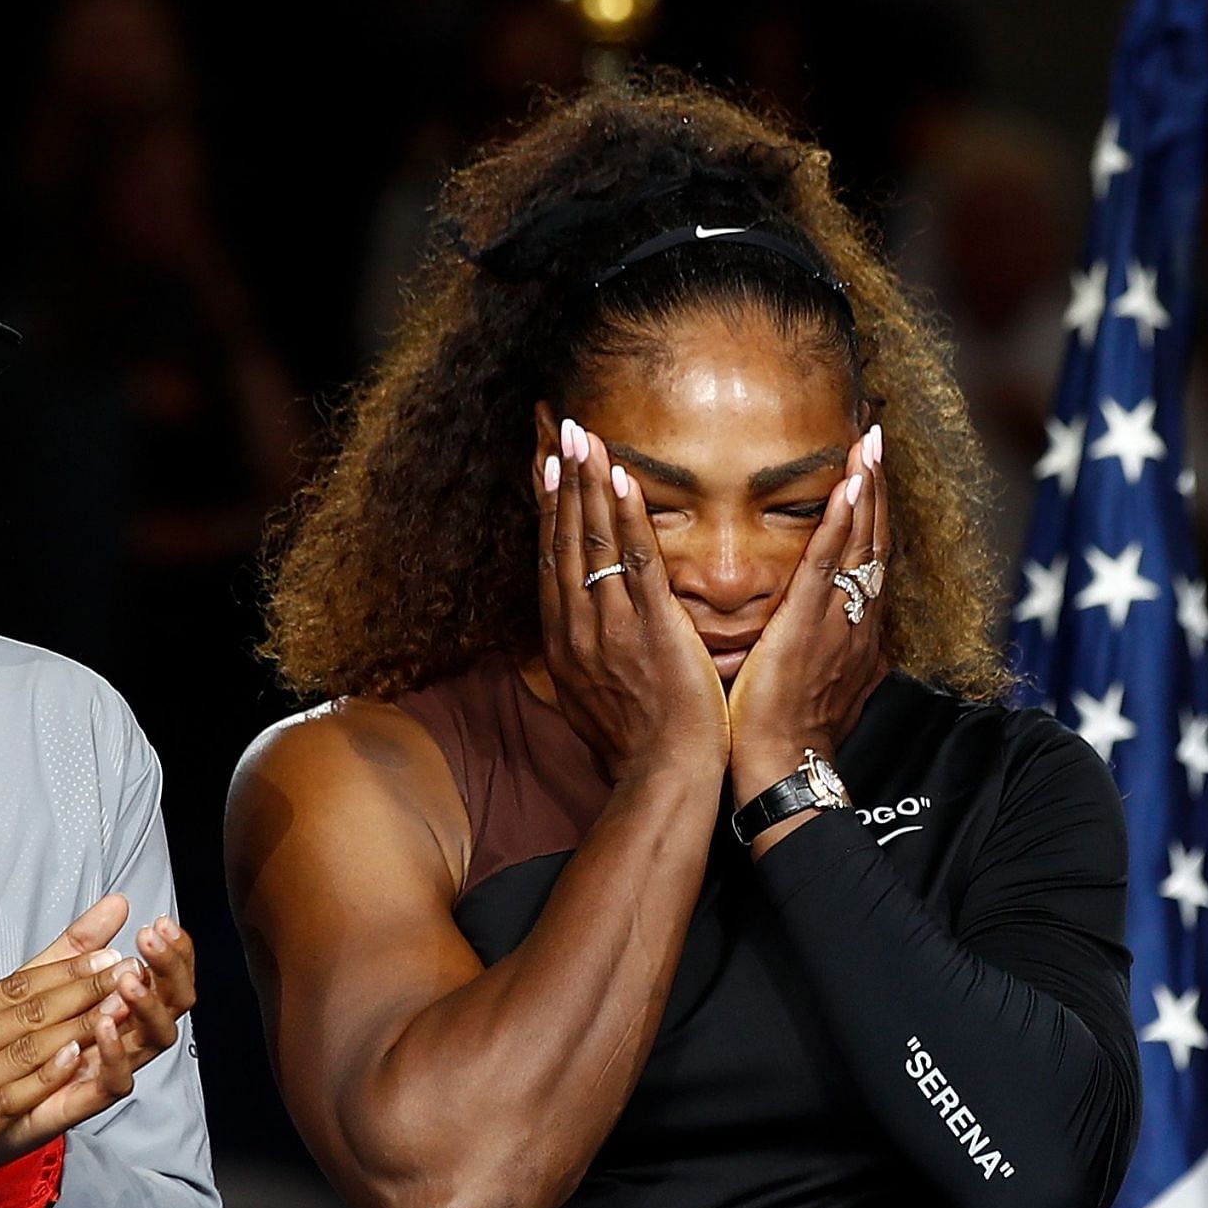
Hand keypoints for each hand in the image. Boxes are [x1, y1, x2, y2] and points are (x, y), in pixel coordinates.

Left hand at [0, 912, 198, 1169]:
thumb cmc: (1, 1043)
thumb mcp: (39, 979)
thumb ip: (79, 943)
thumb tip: (117, 900)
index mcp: (114, 1008)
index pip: (164, 978)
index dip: (171, 952)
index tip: (160, 923)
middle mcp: (117, 1039)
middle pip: (171, 1007)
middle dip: (170, 971)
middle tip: (153, 941)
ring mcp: (100, 1071)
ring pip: (150, 1043)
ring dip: (147, 1009)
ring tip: (130, 981)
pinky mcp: (75, 1104)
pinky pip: (112, 1085)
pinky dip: (114, 1057)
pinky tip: (103, 1026)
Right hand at [0, 934, 143, 1207]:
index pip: (11, 988)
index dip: (62, 969)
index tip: (104, 952)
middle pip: (24, 1011)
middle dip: (81, 988)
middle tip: (126, 967)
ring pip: (24, 1050)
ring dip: (77, 1025)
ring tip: (119, 1005)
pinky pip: (7, 1099)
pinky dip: (43, 1078)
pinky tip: (76, 1059)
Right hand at [539, 416, 728, 784]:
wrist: (661, 777)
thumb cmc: (636, 745)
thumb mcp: (590, 697)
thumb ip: (583, 658)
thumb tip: (577, 636)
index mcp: (563, 641)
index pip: (550, 560)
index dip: (548, 510)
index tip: (546, 468)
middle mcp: (576, 626)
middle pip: (563, 540)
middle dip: (562, 480)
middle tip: (560, 430)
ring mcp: (610, 624)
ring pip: (593, 542)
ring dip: (588, 484)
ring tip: (584, 437)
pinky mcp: (650, 627)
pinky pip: (636, 562)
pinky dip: (627, 518)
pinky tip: (621, 479)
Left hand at [727, 424, 888, 804]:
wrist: (781, 764)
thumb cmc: (784, 728)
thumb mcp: (811, 679)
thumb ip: (820, 648)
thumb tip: (822, 635)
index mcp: (854, 629)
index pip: (867, 557)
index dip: (871, 511)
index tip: (869, 469)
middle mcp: (856, 618)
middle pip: (872, 539)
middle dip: (875, 486)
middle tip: (875, 435)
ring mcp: (837, 619)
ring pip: (859, 542)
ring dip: (866, 488)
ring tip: (869, 442)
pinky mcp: (810, 624)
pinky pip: (829, 562)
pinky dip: (844, 521)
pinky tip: (851, 484)